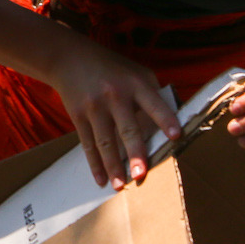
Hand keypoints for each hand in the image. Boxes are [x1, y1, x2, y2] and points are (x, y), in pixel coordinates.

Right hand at [46, 39, 181, 189]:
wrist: (68, 58)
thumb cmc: (111, 68)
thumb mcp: (135, 72)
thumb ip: (151, 94)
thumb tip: (169, 123)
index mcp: (135, 83)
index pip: (154, 104)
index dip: (165, 120)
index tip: (176, 136)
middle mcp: (115, 95)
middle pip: (127, 127)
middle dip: (134, 151)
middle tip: (141, 173)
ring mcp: (94, 106)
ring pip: (105, 141)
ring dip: (113, 165)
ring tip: (120, 185)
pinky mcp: (78, 115)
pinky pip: (87, 143)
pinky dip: (94, 163)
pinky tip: (101, 179)